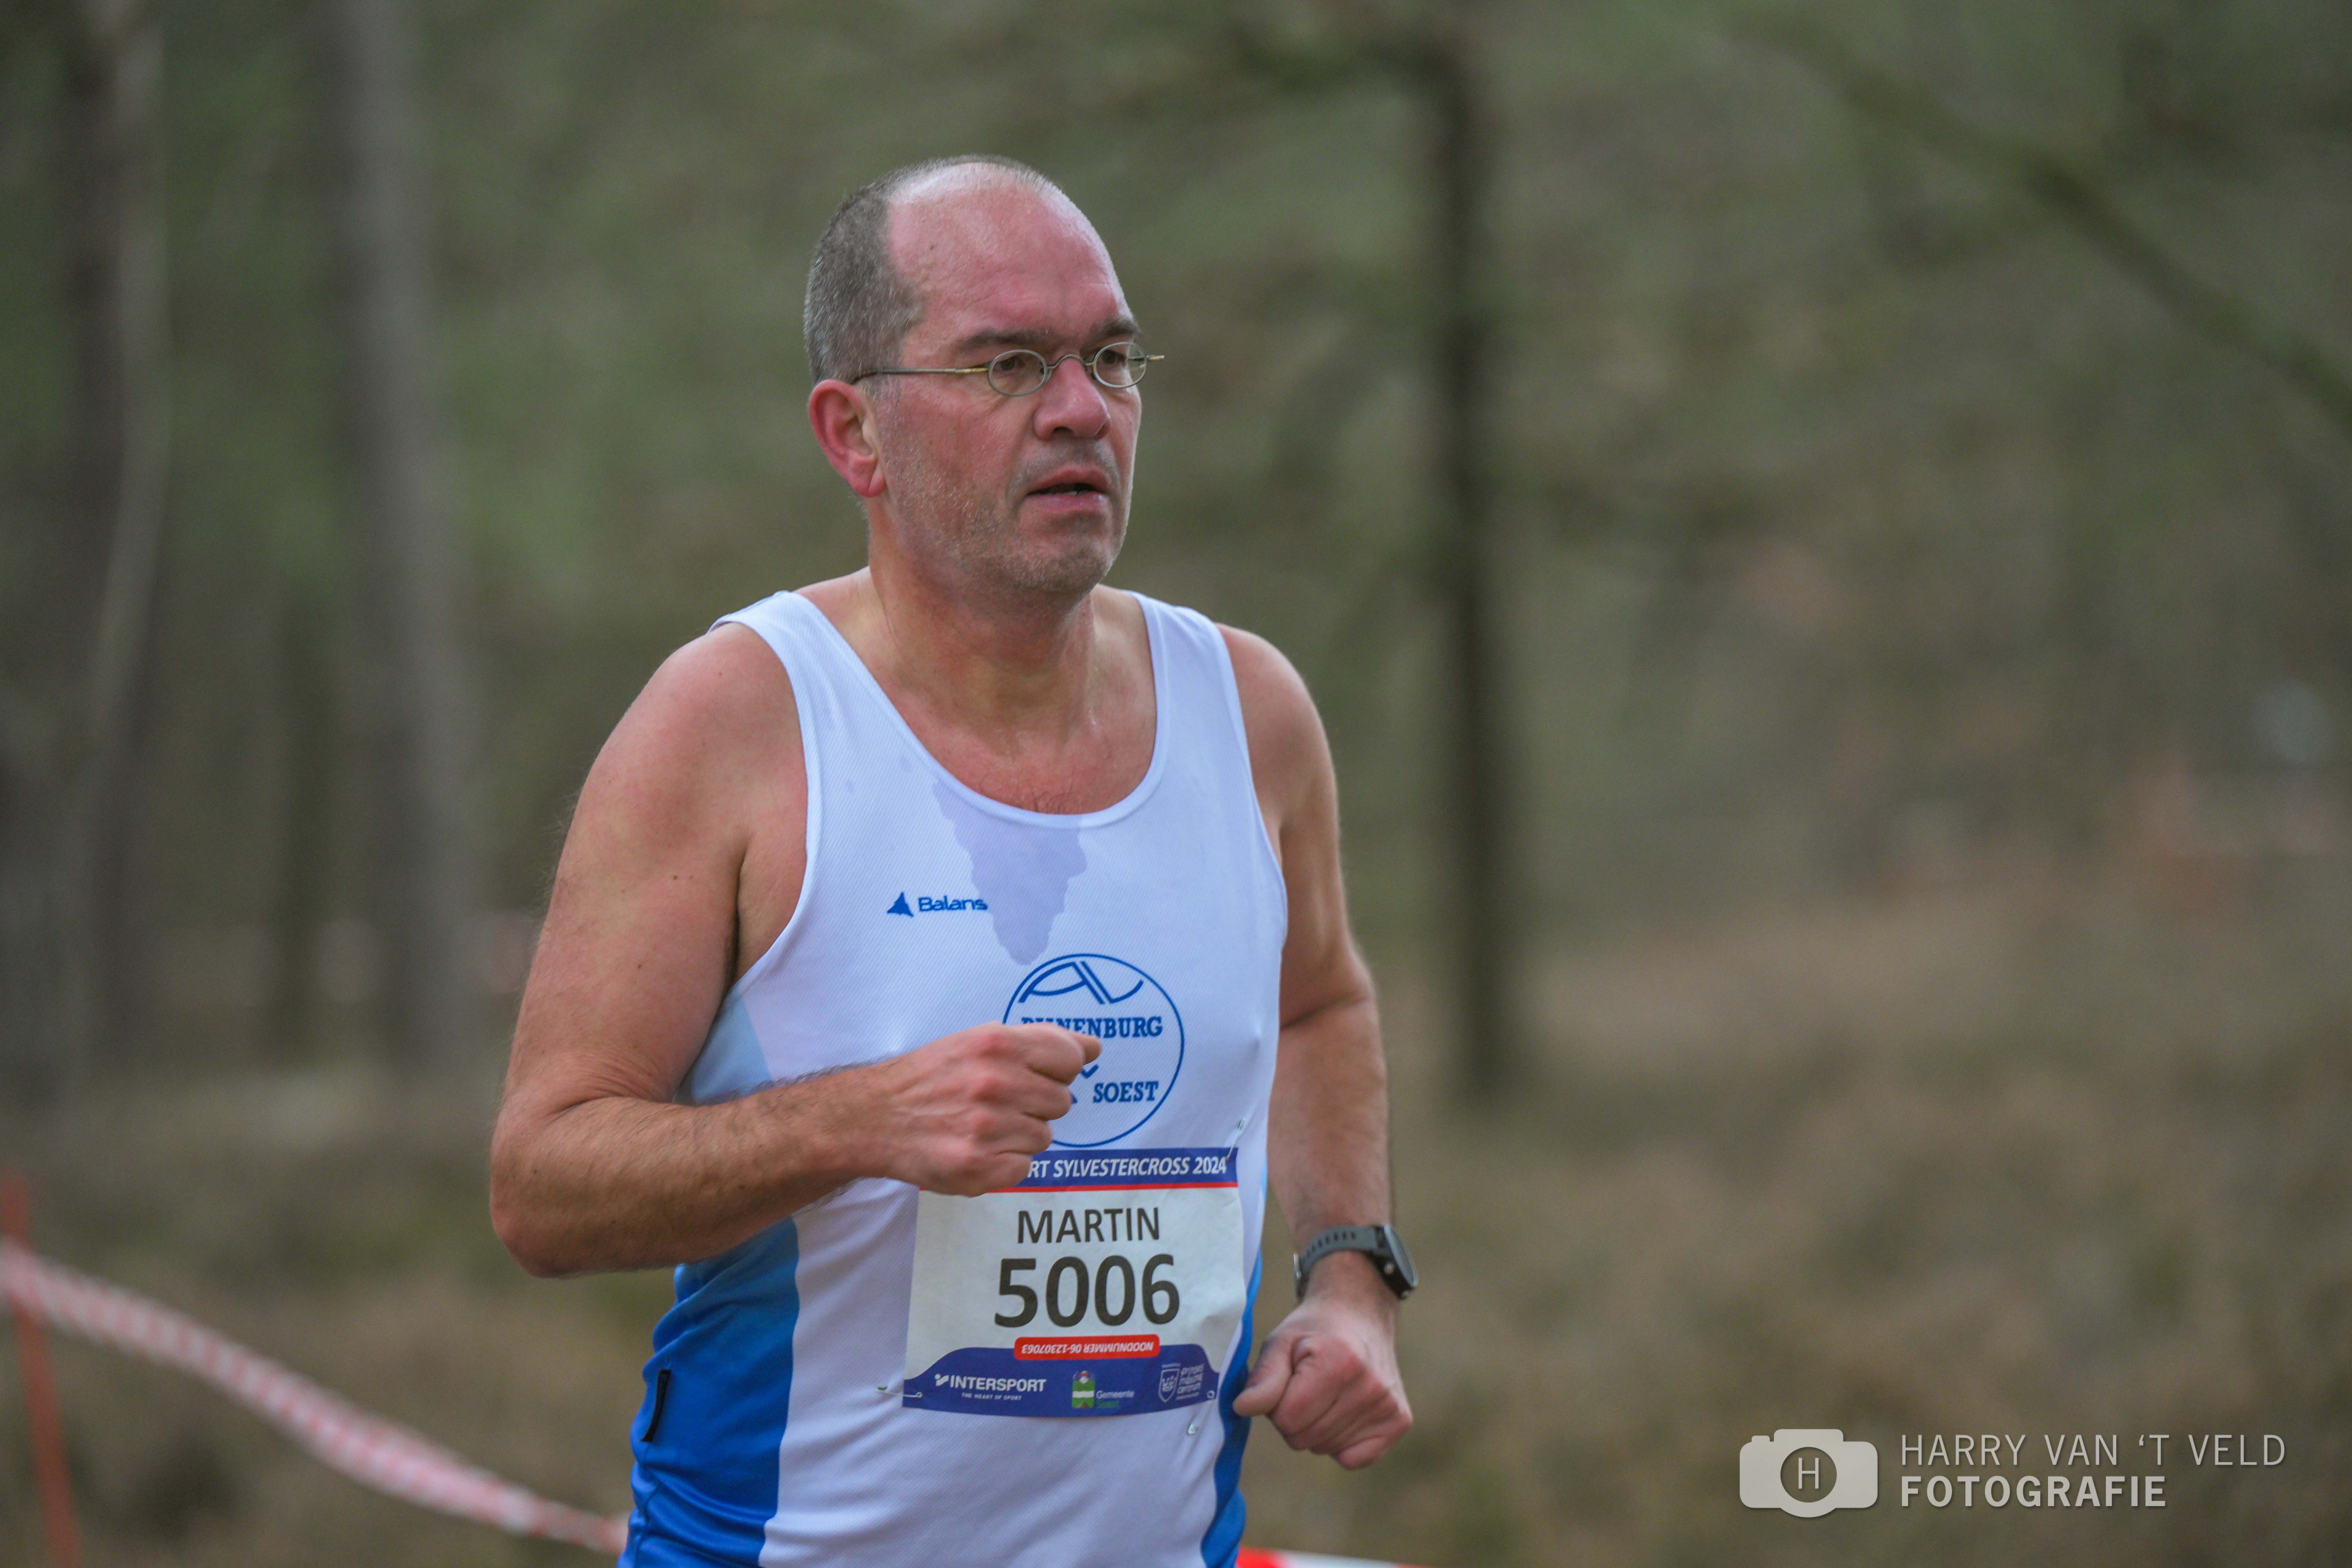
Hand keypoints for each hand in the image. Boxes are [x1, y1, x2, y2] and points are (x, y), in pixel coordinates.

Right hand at [866, 1024, 1099, 1194]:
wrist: (876, 1117)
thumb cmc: (935, 1076)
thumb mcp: (982, 1041)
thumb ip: (1042, 1041)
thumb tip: (1093, 1047)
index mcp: (997, 1044)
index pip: (1070, 1059)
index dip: (1056, 1069)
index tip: (1031, 1074)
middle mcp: (994, 1084)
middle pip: (1061, 1101)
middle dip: (1035, 1104)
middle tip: (996, 1102)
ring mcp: (986, 1129)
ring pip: (1044, 1137)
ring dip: (1019, 1134)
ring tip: (981, 1125)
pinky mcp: (978, 1169)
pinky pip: (1024, 1168)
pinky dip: (1005, 1162)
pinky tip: (976, 1148)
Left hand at [1231, 1253, 1410, 1467]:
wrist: (1359, 1314)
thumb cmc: (1314, 1331)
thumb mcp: (1281, 1342)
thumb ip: (1263, 1378)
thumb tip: (1241, 1408)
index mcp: (1339, 1363)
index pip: (1288, 1419)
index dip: (1277, 1405)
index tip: (1288, 1382)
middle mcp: (1370, 1386)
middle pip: (1305, 1437)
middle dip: (1295, 1417)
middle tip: (1307, 1387)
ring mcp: (1388, 1405)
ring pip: (1327, 1448)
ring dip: (1317, 1428)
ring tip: (1327, 1393)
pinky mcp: (1399, 1420)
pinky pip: (1355, 1459)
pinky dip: (1342, 1443)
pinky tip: (1344, 1411)